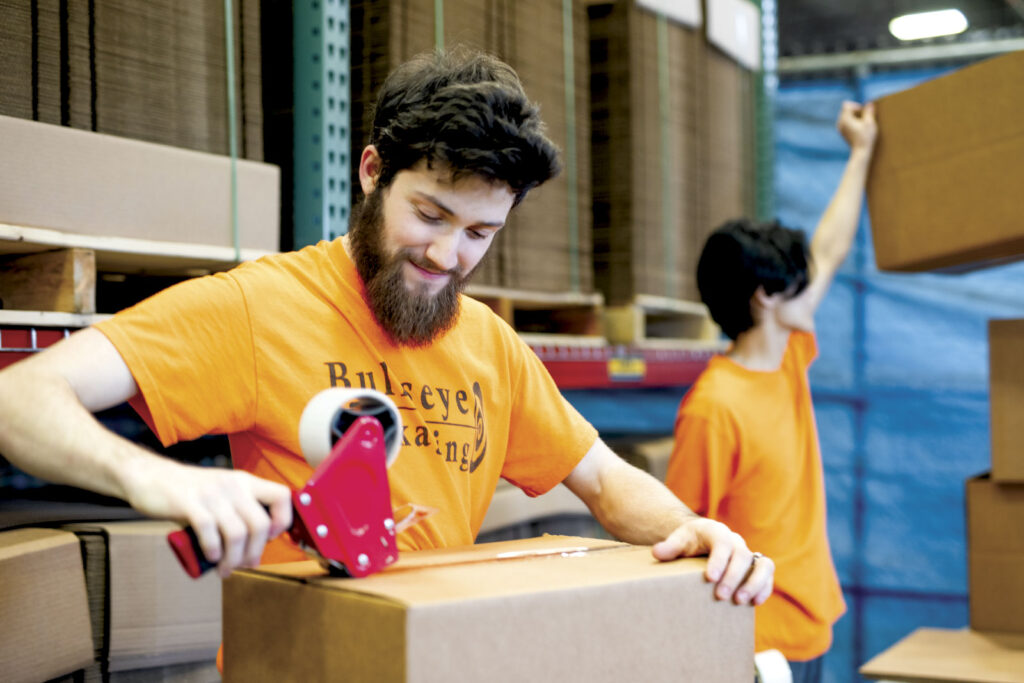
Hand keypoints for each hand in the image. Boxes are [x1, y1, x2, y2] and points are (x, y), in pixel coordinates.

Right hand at [122, 456, 292, 577]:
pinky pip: (209, 531)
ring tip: (225, 569)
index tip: (270, 539)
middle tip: (245, 565)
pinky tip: (211, 557)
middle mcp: (233, 485)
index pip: (282, 496)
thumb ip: (239, 513)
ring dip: (233, 559)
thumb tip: (254, 546)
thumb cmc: (189, 492)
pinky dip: (213, 550)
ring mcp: (211, 494)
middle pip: (260, 524)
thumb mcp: (223, 494)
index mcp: (245, 482)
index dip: (283, 521)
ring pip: (237, 533)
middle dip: (255, 552)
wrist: (151, 477)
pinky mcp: (188, 503)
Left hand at [651, 517, 773, 605]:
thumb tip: (657, 552)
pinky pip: (767, 574)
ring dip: (754, 583)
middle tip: (721, 596)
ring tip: (740, 601)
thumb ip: (669, 547)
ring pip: (762, 564)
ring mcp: (748, 554)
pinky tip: (755, 603)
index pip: (722, 542)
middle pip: (742, 555)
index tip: (710, 578)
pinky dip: (765, 588)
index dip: (719, 560)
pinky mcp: (756, 566)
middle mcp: (736, 541)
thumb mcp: (678, 540)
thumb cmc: (689, 541)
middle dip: (733, 576)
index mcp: (716, 531)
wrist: (701, 540)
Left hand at [837, 100, 877, 152]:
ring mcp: (840, 128)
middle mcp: (840, 123)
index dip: (856, 106)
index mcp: (845, 119)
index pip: (846, 105)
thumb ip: (869, 112)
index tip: (863, 113)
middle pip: (845, 110)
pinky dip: (852, 122)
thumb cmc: (866, 137)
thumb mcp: (870, 123)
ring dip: (854, 116)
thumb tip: (869, 103)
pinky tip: (859, 128)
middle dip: (855, 111)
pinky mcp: (842, 132)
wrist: (861, 151)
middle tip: (864, 119)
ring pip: (846, 115)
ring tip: (862, 124)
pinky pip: (846, 122)